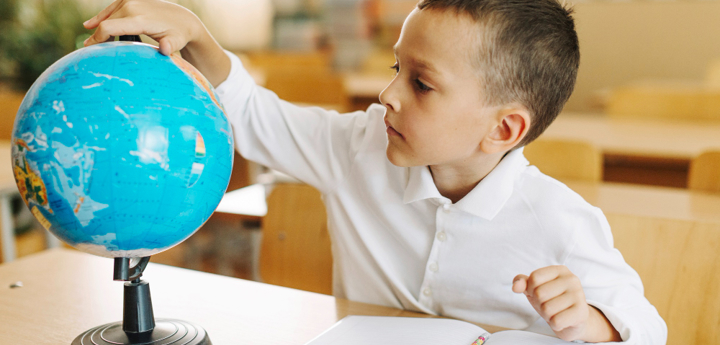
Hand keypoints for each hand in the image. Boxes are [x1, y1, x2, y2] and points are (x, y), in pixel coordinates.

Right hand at [83, 0, 199, 54]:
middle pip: (106, 23)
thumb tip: (165, 49)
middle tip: (89, 53)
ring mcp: (130, 0)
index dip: (97, 39)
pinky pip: (111, 8)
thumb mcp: (176, 42)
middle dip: (97, 38)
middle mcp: (132, 6)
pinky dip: (101, 16)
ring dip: (98, 29)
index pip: (109, 27)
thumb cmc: (179, 34)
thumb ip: (170, 46)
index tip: (90, 51)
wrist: (184, 19)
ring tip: (90, 44)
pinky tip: (89, 25)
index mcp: (139, 19)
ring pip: (107, 16)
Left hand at [512, 265, 620, 341]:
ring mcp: (579, 295)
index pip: (534, 278)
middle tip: (550, 305)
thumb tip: (515, 286)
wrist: (572, 321)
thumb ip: (522, 283)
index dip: (531, 290)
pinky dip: (555, 324)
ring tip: (556, 313)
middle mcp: (572, 279)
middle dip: (540, 304)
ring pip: (547, 309)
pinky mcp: (582, 312)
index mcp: (560, 270)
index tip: (540, 293)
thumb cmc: (552, 301)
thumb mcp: (534, 289)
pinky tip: (562, 321)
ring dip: (547, 315)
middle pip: (539, 294)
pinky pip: (556, 321)